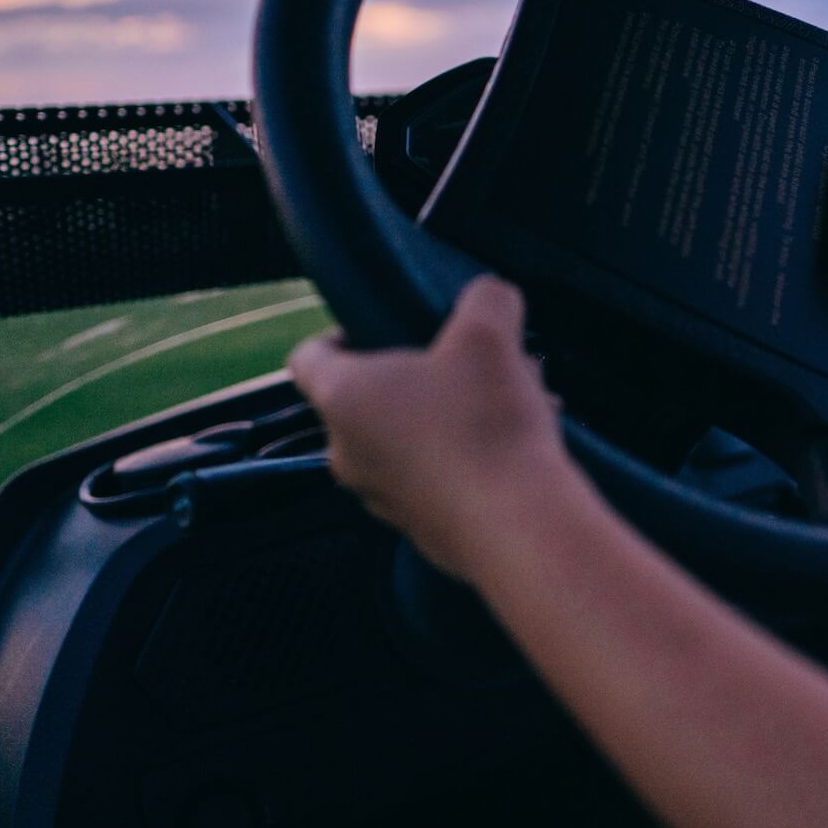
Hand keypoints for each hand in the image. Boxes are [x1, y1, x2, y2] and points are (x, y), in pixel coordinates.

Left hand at [288, 276, 577, 579]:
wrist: (520, 529)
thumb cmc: (487, 426)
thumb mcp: (491, 334)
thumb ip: (486, 298)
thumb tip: (491, 296)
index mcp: (343, 397)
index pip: (307, 356)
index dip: (341, 333)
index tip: (384, 327)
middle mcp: (348, 453)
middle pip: (368, 399)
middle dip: (421, 377)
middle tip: (469, 366)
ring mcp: (382, 498)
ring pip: (408, 441)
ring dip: (450, 418)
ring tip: (509, 405)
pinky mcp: (421, 530)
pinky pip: (436, 481)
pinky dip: (468, 460)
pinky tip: (516, 448)